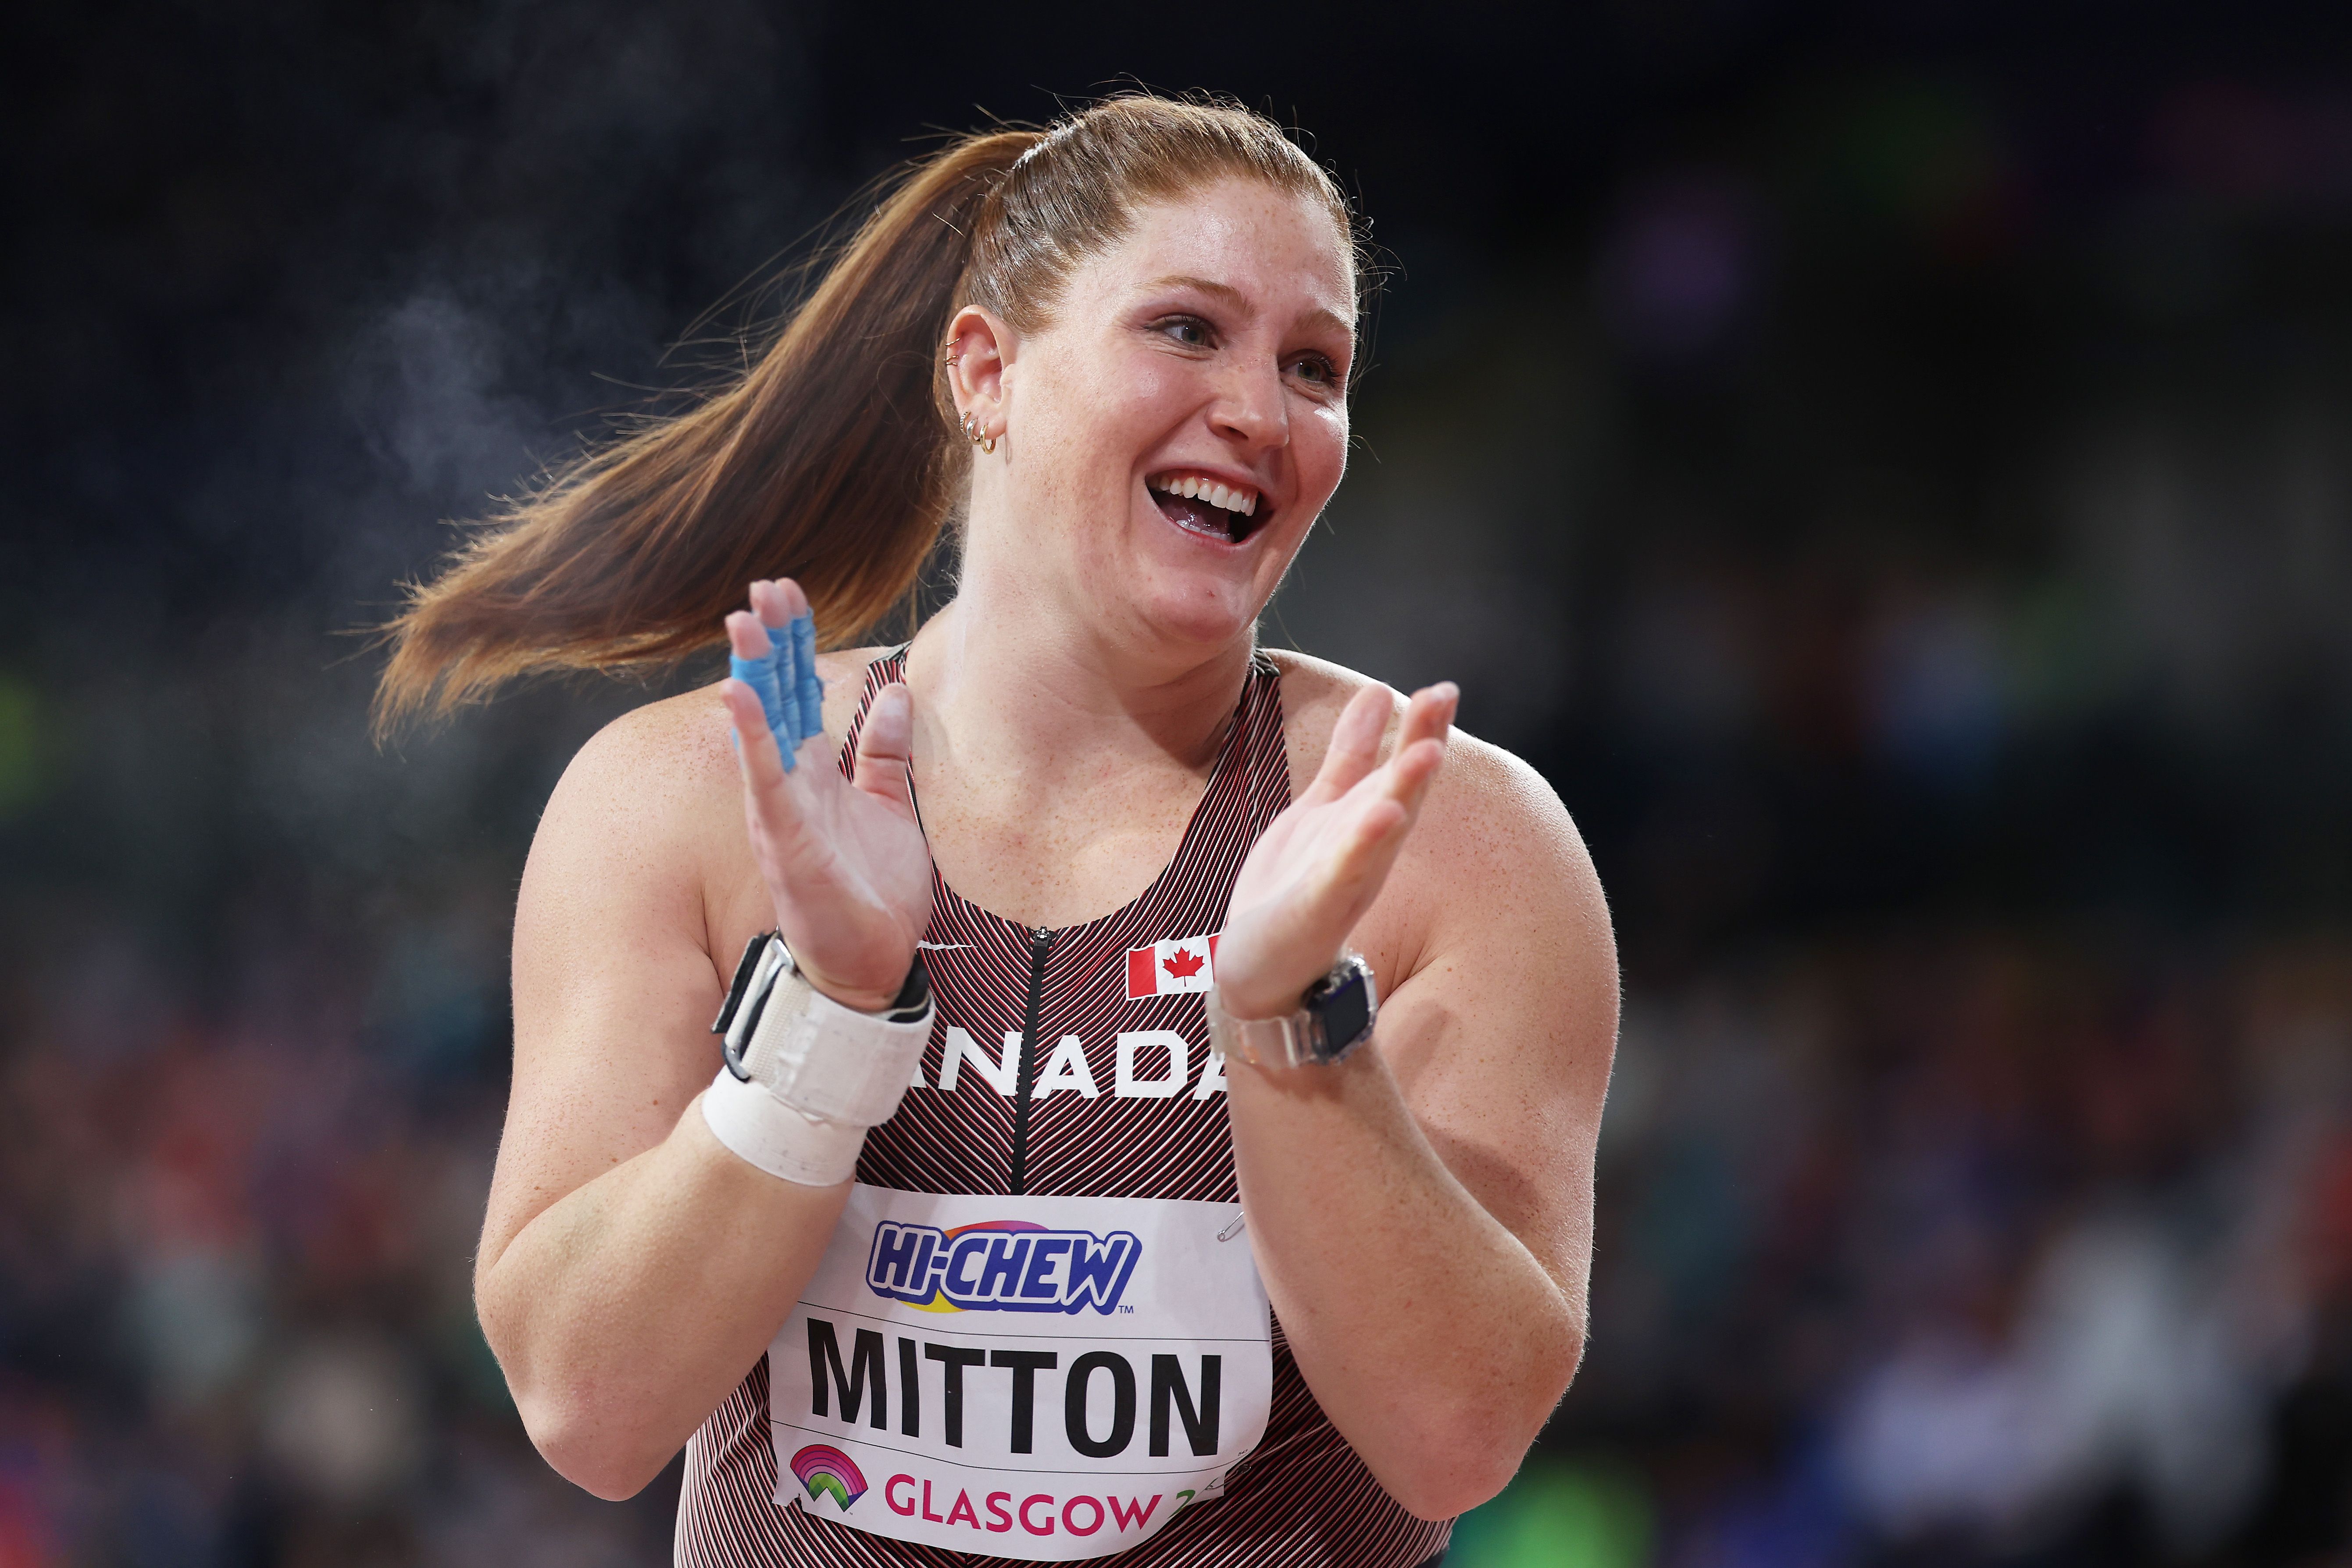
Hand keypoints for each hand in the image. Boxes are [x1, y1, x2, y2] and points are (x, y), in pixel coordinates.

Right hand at [718, 579, 932, 1012]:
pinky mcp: (785, 840)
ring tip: (743, 622)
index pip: (804, 691)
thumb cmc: (874, 892)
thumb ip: (887, 752)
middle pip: (777, 697)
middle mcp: (792, 783)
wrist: (874, 963)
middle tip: (762, 587)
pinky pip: (763, 780)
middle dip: (771, 641)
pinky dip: (752, 737)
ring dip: (752, 673)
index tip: (789, 591)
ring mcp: (782, 810)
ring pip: (762, 729)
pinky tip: (738, 695)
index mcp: (818, 772)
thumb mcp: (893, 808)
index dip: (799, 642)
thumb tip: (896, 692)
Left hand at [1214, 681, 1457, 1021]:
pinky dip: (1363, 844)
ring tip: (1425, 752)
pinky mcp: (1317, 908)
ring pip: (1382, 830)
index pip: (1401, 767)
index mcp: (1367, 820)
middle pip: (1401, 790)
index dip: (1423, 727)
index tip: (1444, 687)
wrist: (1259, 966)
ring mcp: (1345, 879)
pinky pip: (1344, 872)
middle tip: (1444, 697)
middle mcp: (1367, 849)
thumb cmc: (1295, 885)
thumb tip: (1379, 691)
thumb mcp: (1323, 806)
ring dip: (1404, 791)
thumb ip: (1351, 754)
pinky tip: (1380, 815)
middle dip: (1422, 744)